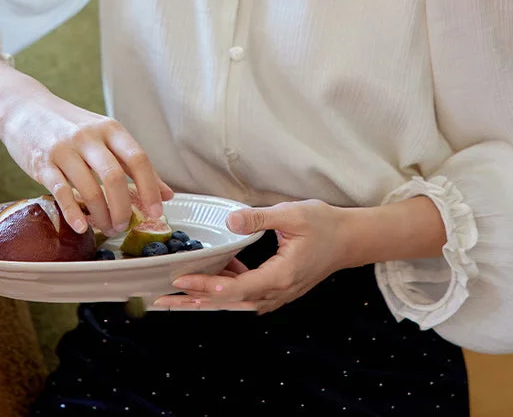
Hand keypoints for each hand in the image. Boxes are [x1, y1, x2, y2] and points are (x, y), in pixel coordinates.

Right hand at [0, 76, 172, 235]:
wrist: (28, 109)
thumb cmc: (73, 127)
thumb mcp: (107, 136)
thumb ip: (134, 163)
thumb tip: (167, 193)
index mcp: (111, 129)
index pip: (138, 159)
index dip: (151, 188)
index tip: (157, 211)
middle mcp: (89, 137)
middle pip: (114, 177)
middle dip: (123, 208)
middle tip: (124, 226)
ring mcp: (65, 149)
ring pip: (89, 188)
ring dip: (101, 215)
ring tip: (106, 227)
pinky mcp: (43, 162)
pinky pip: (61, 192)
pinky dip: (73, 213)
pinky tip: (81, 227)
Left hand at [154, 199, 352, 313]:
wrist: (350, 240)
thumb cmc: (324, 224)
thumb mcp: (292, 214)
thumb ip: (259, 218)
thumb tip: (230, 220)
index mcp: (281, 276)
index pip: (237, 288)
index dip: (207, 288)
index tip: (181, 283)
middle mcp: (277, 292)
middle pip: (229, 302)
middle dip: (194, 301)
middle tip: (161, 301)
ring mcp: (277, 294)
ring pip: (234, 302)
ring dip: (205, 298)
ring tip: (175, 295)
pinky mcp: (277, 289)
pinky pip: (245, 295)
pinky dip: (225, 288)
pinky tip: (214, 273)